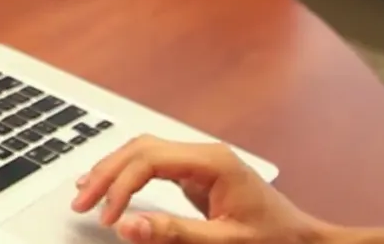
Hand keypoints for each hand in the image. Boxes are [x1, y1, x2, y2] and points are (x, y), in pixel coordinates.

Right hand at [71, 135, 334, 243]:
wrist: (303, 241)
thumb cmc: (272, 239)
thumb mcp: (221, 243)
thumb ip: (172, 233)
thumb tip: (126, 226)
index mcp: (213, 161)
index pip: (149, 160)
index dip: (120, 186)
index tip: (106, 217)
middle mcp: (205, 154)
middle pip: (141, 149)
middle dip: (106, 173)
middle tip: (80, 201)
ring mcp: (201, 161)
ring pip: (144, 152)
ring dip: (113, 170)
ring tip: (86, 192)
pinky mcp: (197, 174)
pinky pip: (154, 164)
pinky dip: (129, 174)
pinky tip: (112, 185)